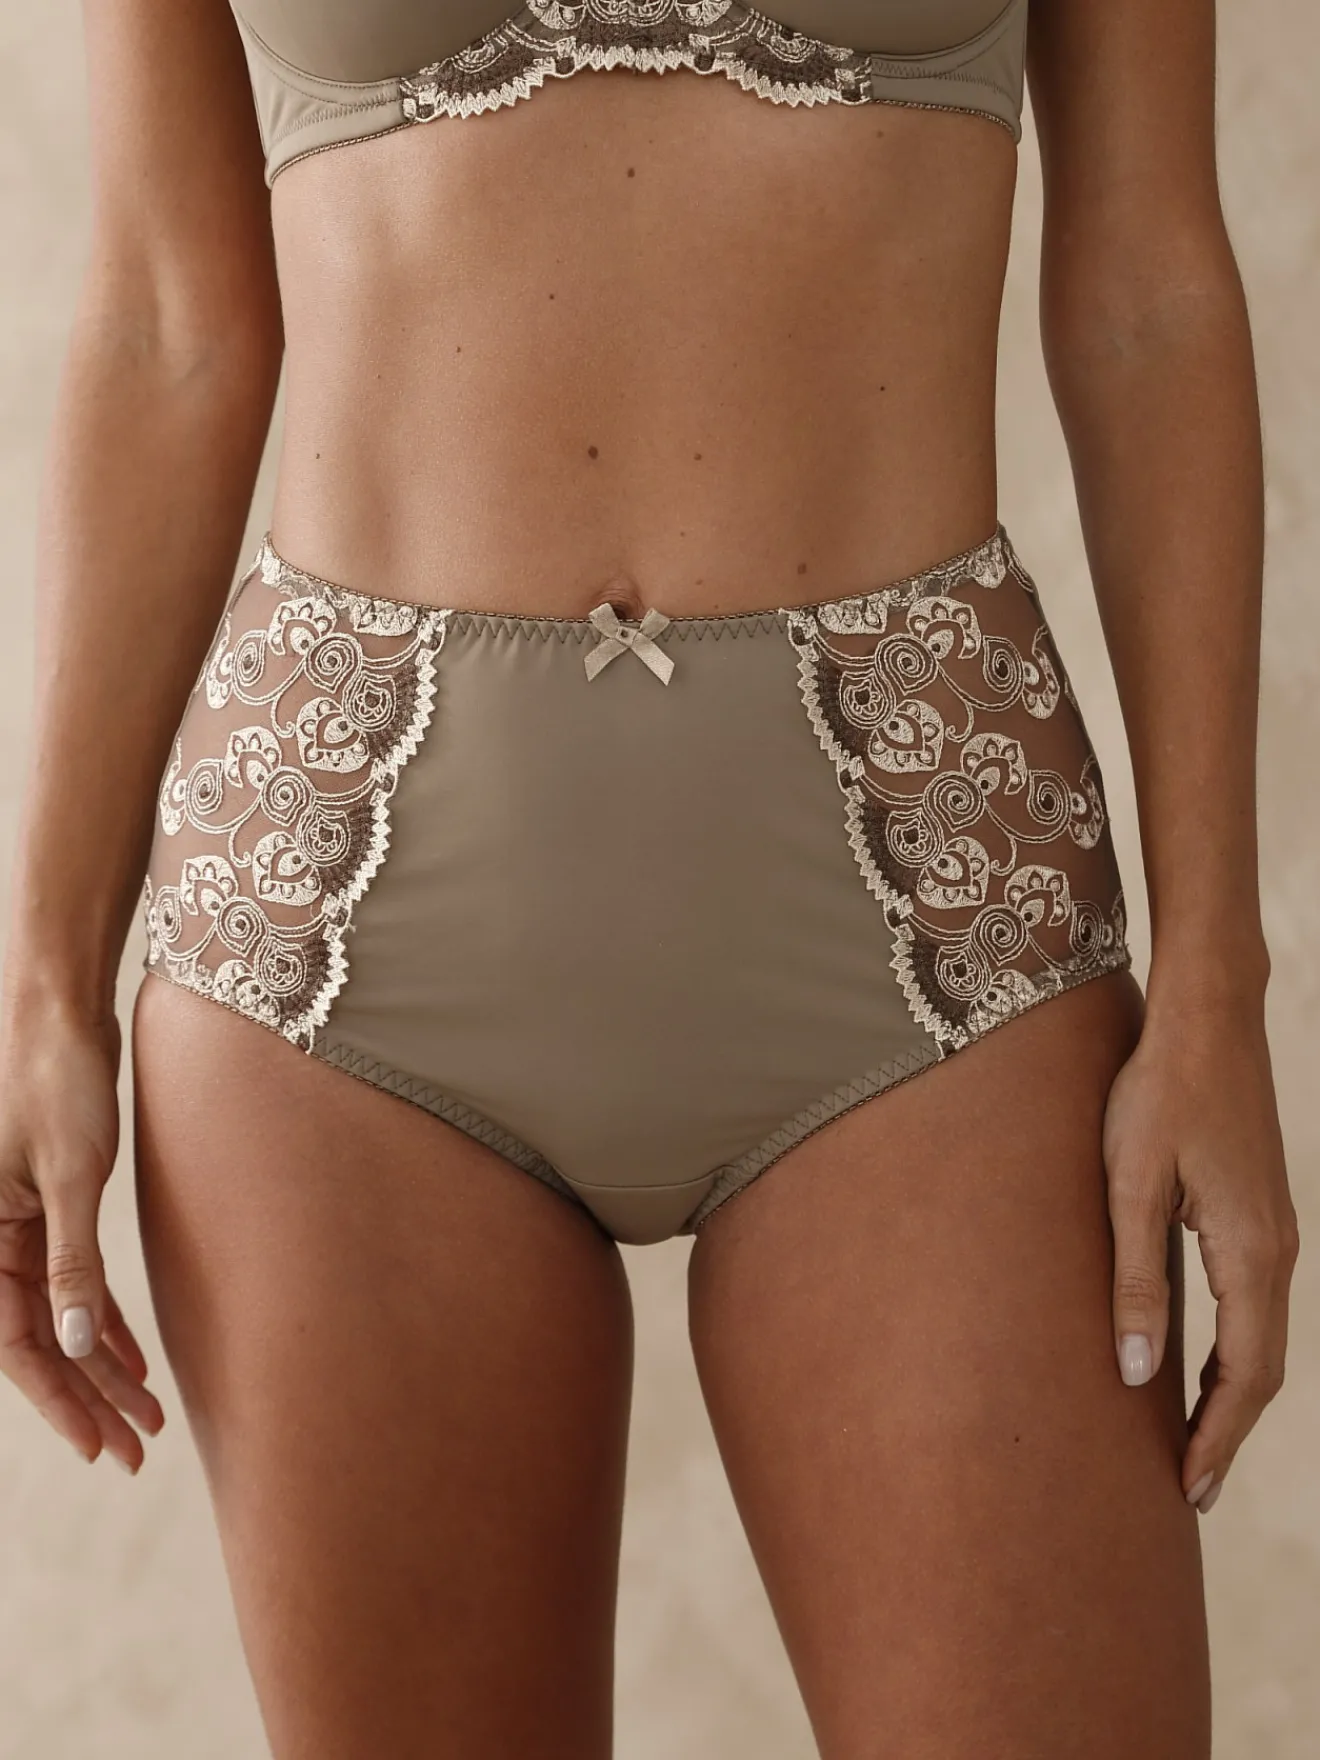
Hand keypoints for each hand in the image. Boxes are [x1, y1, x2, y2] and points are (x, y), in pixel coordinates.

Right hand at [0, 996, 164, 1471]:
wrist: (60, 1013)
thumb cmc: (56, 1080)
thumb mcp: (71, 1175)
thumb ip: (71, 1262)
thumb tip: (79, 1344)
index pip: (18, 1343)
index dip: (60, 1398)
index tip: (98, 1444)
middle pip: (40, 1340)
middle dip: (87, 1396)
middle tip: (135, 1446)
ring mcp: (15, 1228)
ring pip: (58, 1316)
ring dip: (99, 1365)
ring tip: (144, 1416)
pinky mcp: (45, 1209)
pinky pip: (71, 1281)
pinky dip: (103, 1318)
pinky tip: (132, 1356)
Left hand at [1101, 994, 1297, 1512]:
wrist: (1207, 1020)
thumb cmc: (1159, 1093)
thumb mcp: (1130, 1184)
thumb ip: (1133, 1278)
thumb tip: (1135, 1372)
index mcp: (1251, 1253)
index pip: (1247, 1374)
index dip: (1218, 1436)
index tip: (1190, 1489)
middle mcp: (1277, 1250)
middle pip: (1263, 1367)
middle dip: (1228, 1430)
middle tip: (1189, 1488)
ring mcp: (1273, 1229)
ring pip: (1261, 1336)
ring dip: (1232, 1394)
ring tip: (1189, 1441)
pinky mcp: (1258, 1211)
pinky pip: (1253, 1303)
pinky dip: (1234, 1350)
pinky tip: (1198, 1362)